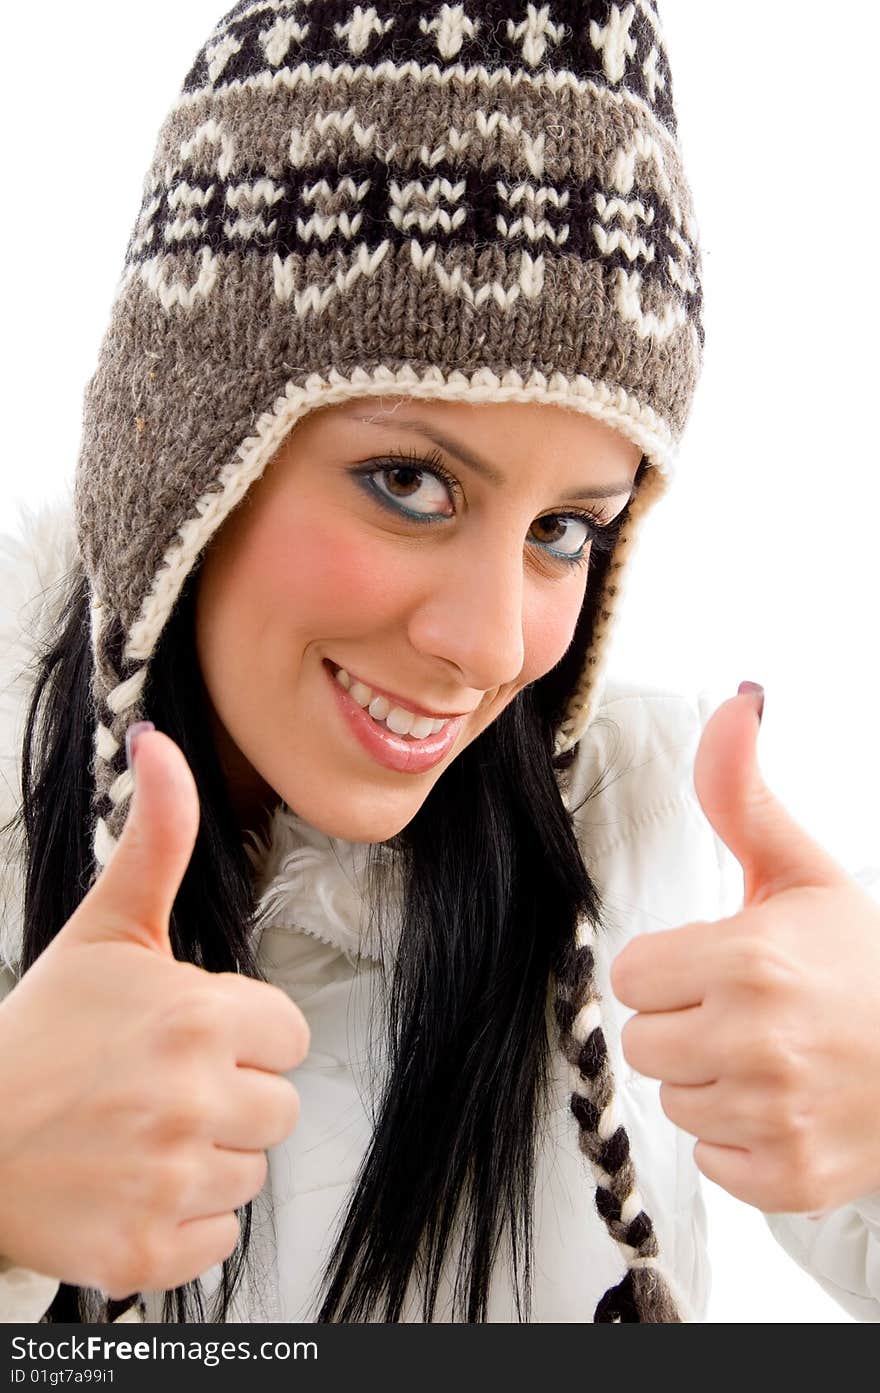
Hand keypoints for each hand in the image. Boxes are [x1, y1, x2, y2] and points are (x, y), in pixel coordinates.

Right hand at [0, 729, 308, 1298]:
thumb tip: (162, 746)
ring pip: (249, 1171)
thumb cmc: (40, 1032)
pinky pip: (219, 1238)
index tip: (190, 1037)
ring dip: (205, 1157)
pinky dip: (182, 1221)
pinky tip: (130, 1186)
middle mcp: (193, 1101)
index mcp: (197, 1018)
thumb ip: (157, 838)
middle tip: (157, 1088)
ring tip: (137, 1135)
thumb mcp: (106, 928)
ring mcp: (170, 1182)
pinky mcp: (148, 1252)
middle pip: (278, 1106)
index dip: (242, 1034)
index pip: (289, 1034)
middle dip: (230, 1095)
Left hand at [610, 689, 879, 1213]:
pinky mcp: (787, 1177)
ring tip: (774, 1056)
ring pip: (673, 1098)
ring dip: (711, 1079)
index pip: (630, 974)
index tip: (722, 964)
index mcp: (747, 959)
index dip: (673, 967)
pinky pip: (710, 1157)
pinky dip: (742, 1138)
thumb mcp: (800, 872)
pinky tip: (788, 1105)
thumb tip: (734, 703)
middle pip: (642, 1040)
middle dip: (685, 1021)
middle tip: (750, 1012)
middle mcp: (755, 1042)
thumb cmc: (862, 961)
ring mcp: (773, 1116)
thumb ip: (742, 795)